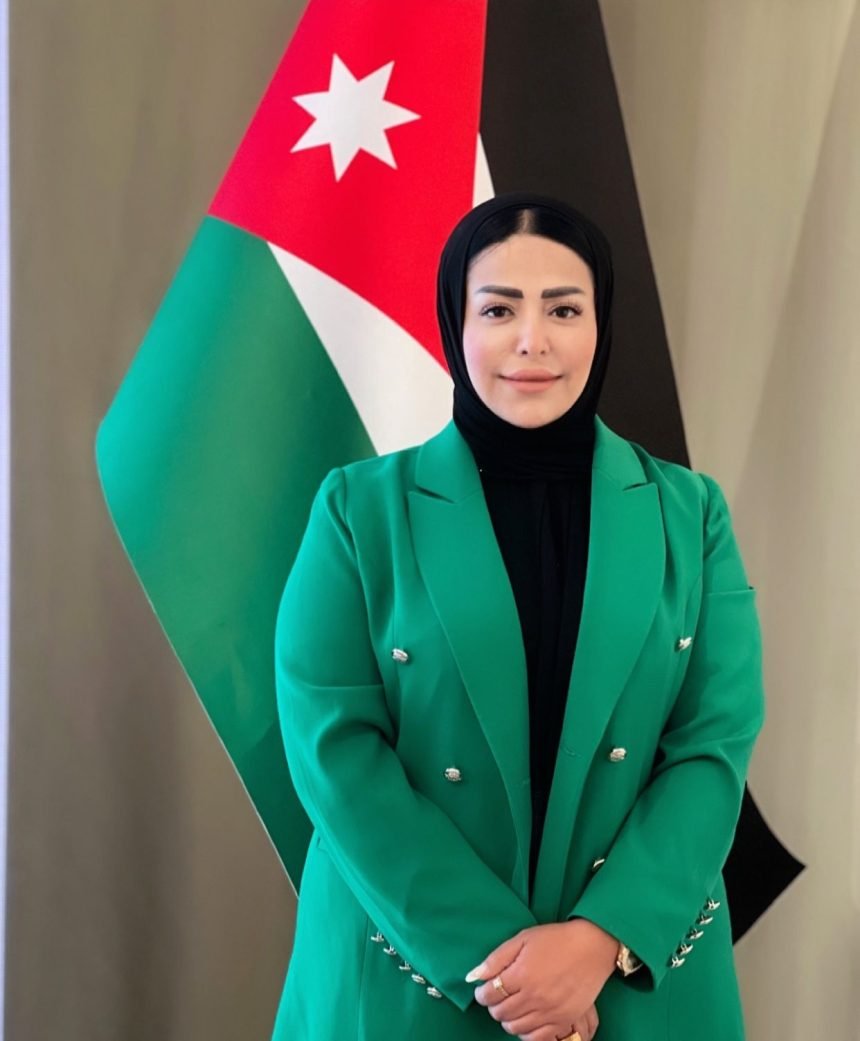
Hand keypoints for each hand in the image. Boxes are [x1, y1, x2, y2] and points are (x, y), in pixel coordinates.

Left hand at [467, 920, 616, 1039]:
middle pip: (500, 1013)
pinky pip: (536, 1038)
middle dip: (494, 1005)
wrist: (591, 947)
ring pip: (515, 1028)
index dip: (482, 994)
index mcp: (521, 974)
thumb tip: (473, 976)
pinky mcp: (563, 1020)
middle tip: (497, 996)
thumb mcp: (522, 939)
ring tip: (512, 1006)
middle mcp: (534, 997)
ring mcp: (549, 1011)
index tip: (484, 990)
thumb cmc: (555, 939)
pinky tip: (526, 1019)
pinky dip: (526, 1032)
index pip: (489, 995)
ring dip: (508, 1019)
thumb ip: (496, 958)